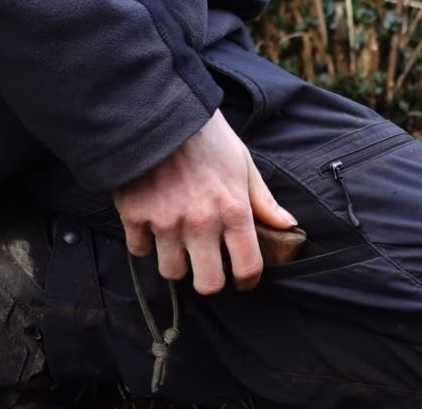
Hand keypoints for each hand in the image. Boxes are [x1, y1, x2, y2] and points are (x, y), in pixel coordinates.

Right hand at [114, 110, 297, 294]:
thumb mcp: (244, 164)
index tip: (242, 279)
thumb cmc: (207, 137)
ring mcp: (166, 222)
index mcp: (234, 211)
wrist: (158, 111)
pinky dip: (145, 243)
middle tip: (208, 266)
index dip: (247, 281)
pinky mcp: (134, 216)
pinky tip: (152, 226)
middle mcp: (202, 223)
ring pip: (171, 272)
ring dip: (177, 262)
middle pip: (208, 284)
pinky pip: (139, 249)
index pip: (247, 267)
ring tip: (179, 243)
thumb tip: (287, 226)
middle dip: (210, 279)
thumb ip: (264, 201)